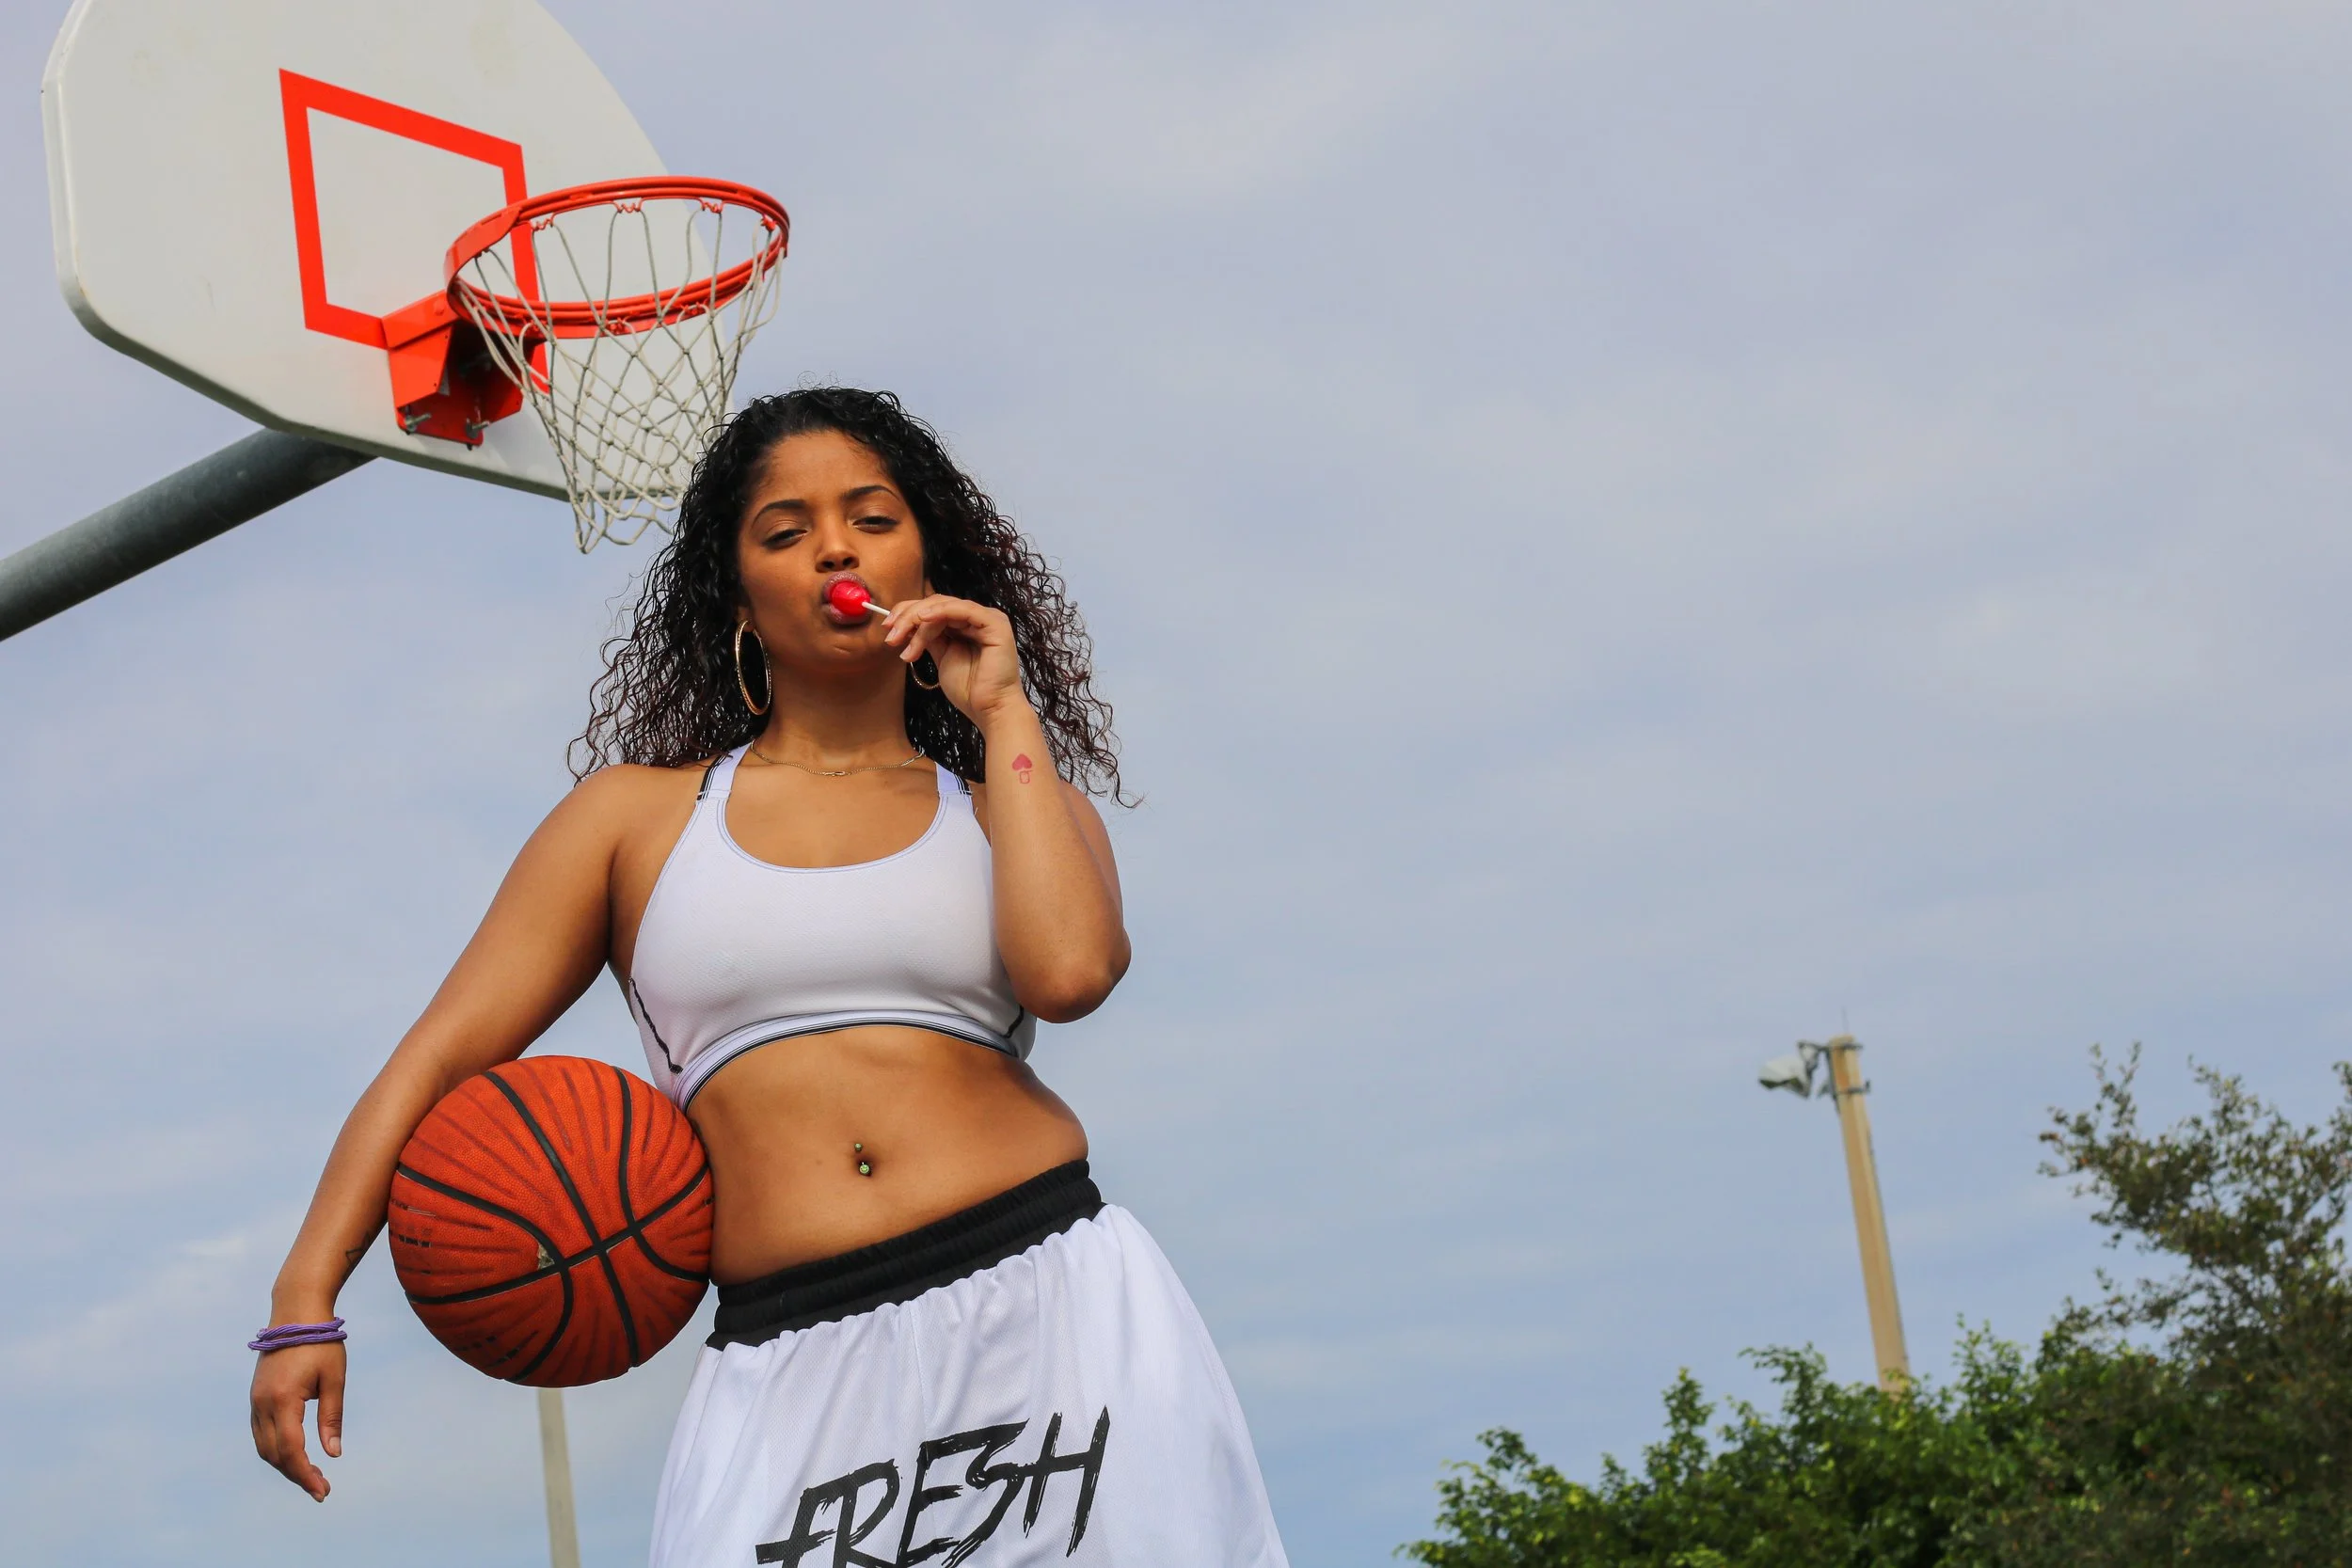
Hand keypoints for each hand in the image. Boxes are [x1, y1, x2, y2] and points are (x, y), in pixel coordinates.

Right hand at [249, 1339, 345, 1500]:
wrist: (296, 1313)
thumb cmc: (322, 1344)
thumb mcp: (335, 1380)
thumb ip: (331, 1418)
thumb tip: (333, 1453)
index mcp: (283, 1400)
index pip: (291, 1450)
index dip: (305, 1474)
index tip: (322, 1490)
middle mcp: (262, 1404)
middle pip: (274, 1454)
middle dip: (296, 1474)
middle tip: (321, 1488)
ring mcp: (255, 1401)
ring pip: (264, 1447)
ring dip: (284, 1464)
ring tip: (310, 1475)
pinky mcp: (255, 1397)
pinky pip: (260, 1433)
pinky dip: (275, 1449)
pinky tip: (294, 1454)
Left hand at [881, 595, 1028, 723]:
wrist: (990, 709)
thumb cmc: (970, 691)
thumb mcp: (942, 657)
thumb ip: (929, 638)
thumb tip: (906, 626)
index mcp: (966, 625)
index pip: (933, 609)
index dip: (907, 615)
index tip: (887, 629)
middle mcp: (977, 618)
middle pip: (936, 604)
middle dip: (908, 617)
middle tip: (891, 635)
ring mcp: (987, 619)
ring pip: (945, 606)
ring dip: (918, 619)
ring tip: (902, 638)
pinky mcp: (995, 624)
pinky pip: (964, 609)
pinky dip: (941, 611)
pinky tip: (923, 618)